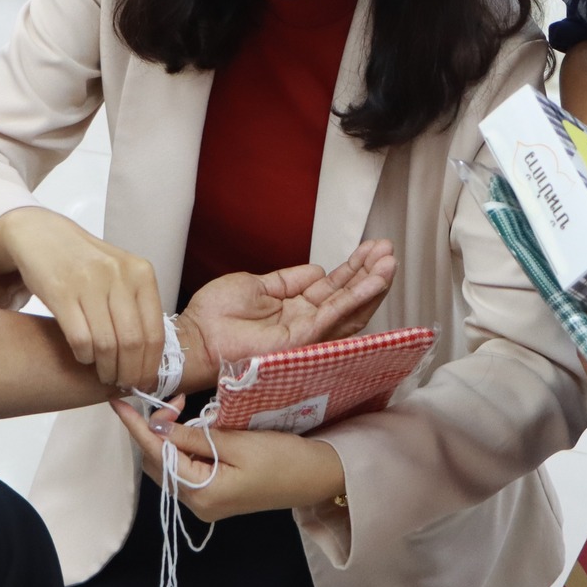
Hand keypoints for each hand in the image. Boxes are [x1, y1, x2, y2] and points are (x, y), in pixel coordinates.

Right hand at [0, 206, 163, 390]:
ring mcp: (89, 282)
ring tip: (104, 374)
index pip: (155, 332)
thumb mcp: (120, 274)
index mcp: (140, 272)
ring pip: (107, 345)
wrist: (42, 235)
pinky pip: (80, 339)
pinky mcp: (61, 292)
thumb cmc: (85, 261)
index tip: (145, 382)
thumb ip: (136, 307)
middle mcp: (119, 275)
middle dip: (130, 373)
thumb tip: (149, 358)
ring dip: (106, 369)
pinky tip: (84, 357)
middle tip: (123, 384)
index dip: (151, 365)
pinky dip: (84, 357)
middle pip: (132, 343)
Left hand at [111, 403, 345, 520]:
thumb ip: (192, 437)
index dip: (136, 427)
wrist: (318, 476)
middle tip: (170, 400)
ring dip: (167, 437)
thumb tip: (155, 428)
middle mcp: (198, 504)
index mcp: (202, 494)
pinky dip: (181, 447)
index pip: (157, 456)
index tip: (118, 403)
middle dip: (154, 430)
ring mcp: (206, 502)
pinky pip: (185, 469)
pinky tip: (189, 428)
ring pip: (169, 466)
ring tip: (179, 409)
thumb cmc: (283, 458)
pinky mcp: (215, 494)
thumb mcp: (237, 441)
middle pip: (158, 464)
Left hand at [178, 239, 395, 387]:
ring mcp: (306, 332)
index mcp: (293, 308)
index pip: (332, 288)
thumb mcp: (257, 285)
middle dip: (369, 273)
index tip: (371, 248)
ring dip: (372, 284)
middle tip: (388, 250)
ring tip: (390, 262)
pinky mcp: (303, 338)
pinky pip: (336, 315)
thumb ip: (290, 280)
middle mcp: (305, 322)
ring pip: (349, 308)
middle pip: (347, 297)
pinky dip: (358, 297)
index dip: (353, 269)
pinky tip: (375, 281)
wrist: (196, 335)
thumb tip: (319, 270)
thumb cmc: (216, 314)